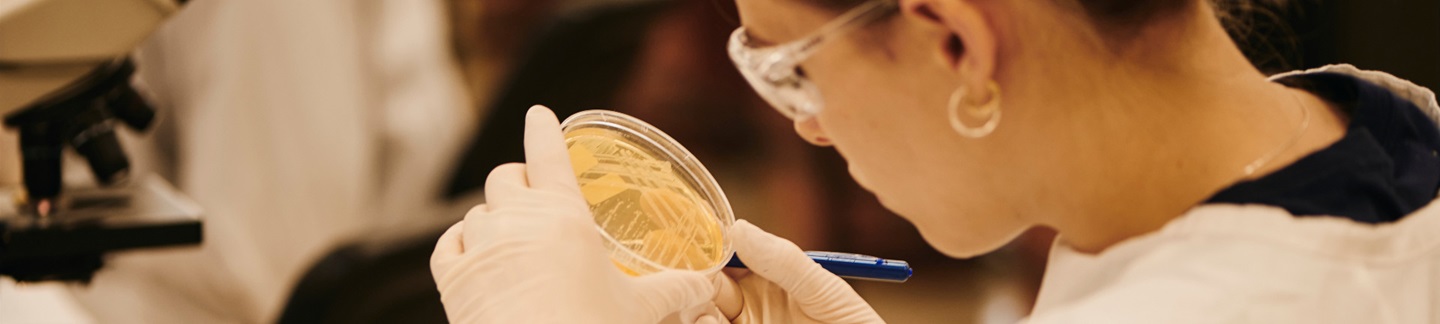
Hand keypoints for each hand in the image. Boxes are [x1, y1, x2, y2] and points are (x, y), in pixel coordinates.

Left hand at [430, 105, 715, 322]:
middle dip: (518, 181)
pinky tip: (472, 254)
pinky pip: (447, 244)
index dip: (542, 128)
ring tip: (510, 237)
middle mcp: (516, 220)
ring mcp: (479, 247)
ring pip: (476, 212)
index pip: (548, 153)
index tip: (538, 113)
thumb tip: (704, 284)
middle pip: (506, 177)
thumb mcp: (638, 309)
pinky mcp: (451, 278)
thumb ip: (672, 290)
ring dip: (492, 217)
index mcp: (563, 216)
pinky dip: (460, 244)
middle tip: (532, 194)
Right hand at [682, 220, 884, 323]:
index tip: (693, 245)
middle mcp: (747, 309)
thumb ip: (783, 261)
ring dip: (694, 311)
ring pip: (701, 318)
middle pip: (703, 291)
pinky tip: (708, 323)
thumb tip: (738, 228)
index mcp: (765, 282)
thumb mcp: (824, 291)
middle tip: (686, 280)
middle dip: (690, 283)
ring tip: (703, 311)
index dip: (707, 251)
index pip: (724, 261)